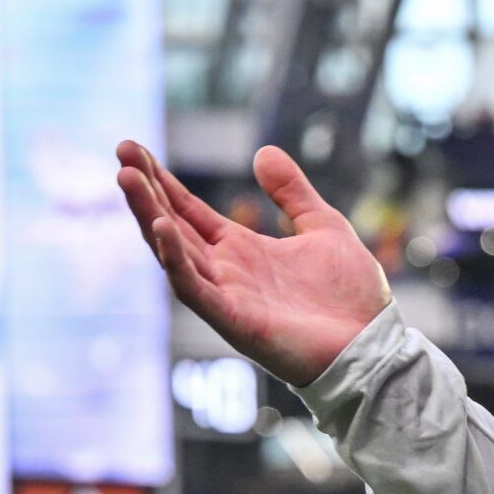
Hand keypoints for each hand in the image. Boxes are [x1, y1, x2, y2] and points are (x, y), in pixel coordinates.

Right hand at [116, 140, 390, 387]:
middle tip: (121, 150)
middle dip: (145, 190)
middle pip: (172, 225)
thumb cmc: (350, 295)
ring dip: (148, 216)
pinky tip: (162, 227)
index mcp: (241, 250)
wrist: (371, 344)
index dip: (162, 181)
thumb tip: (263, 151)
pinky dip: (175, 259)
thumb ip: (292, 192)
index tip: (134, 150)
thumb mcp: (324, 226)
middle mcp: (225, 271)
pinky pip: (194, 288)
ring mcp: (225, 296)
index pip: (189, 211)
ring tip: (126, 179)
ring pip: (173, 252)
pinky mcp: (233, 320)